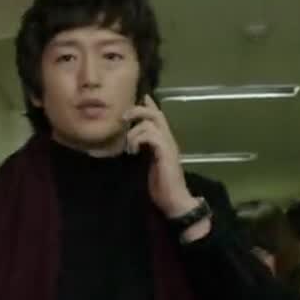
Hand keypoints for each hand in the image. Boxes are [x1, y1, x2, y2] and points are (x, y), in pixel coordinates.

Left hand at [123, 96, 195, 218]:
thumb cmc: (162, 186)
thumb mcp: (149, 165)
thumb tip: (131, 144)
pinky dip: (138, 140)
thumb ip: (144, 151)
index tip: (140, 98)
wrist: (175, 201)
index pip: (159, 117)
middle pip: (156, 114)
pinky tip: (133, 151)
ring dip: (134, 132)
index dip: (149, 106)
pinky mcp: (165, 152)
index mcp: (165, 142)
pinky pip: (151, 135)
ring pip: (151, 123)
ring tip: (129, 147)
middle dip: (139, 111)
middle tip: (124, 117)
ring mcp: (168, 145)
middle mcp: (169, 140)